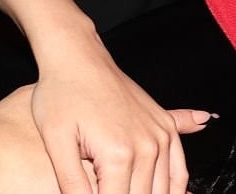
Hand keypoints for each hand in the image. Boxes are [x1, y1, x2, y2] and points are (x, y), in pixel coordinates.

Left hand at [0, 82, 209, 193]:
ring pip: (164, 191)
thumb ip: (71, 184)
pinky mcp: (164, 125)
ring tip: (126, 187)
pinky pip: (179, 168)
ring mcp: (160, 135)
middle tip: (105, 188)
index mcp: (118, 155)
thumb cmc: (61, 92)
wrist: (76, 55)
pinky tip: (179, 193)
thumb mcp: (55, 141)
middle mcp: (147, 147)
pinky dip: (177, 187)